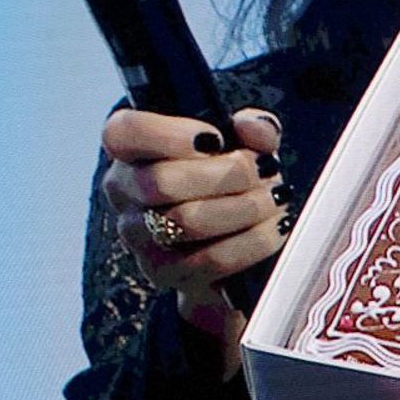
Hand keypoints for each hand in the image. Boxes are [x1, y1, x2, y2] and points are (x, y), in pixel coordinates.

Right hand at [101, 106, 286, 368]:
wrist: (233, 238)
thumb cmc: (231, 179)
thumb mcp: (246, 144)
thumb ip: (253, 127)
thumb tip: (252, 128)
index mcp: (133, 149)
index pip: (123, 132)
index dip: (168, 134)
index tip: (215, 138)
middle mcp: (124, 191)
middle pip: (161, 182)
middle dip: (226, 174)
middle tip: (263, 172)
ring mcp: (138, 235)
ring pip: (187, 221)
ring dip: (245, 208)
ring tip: (275, 198)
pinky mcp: (162, 272)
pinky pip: (212, 258)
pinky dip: (254, 241)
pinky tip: (276, 226)